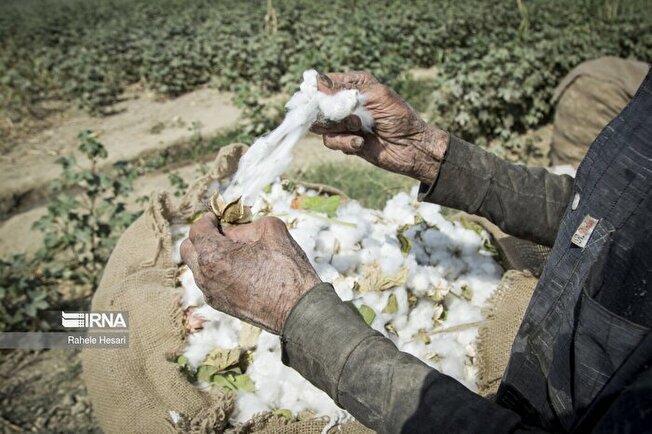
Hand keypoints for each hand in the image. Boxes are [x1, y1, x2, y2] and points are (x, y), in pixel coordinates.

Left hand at [180, 214, 320, 333]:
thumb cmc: (287, 269)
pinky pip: (210, 282)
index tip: (221, 217)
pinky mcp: (221, 305)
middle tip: (225, 232)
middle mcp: (206, 277)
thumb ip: (246, 223)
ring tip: (239, 251)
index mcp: (213, 256)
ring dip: (211, 255)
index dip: (209, 219)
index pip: (197, 230)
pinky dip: (219, 271)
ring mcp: (212, 294)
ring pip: (199, 267)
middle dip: (203, 236)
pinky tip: (243, 269)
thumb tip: (234, 228)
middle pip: (189, 249)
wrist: (299, 309)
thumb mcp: (270, 230)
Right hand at [311, 71, 448, 183]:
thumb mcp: (376, 96)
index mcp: (354, 84)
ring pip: (320, 125)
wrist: (411, 147)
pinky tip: (360, 143)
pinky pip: (331, 141)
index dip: (317, 91)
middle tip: (350, 118)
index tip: (320, 99)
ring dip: (339, 128)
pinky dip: (344, 143)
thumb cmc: (400, 116)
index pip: (323, 82)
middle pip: (317, 105)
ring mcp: (344, 123)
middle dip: (329, 113)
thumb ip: (346, 89)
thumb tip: (316, 81)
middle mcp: (345, 103)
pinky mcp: (345, 141)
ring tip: (358, 129)